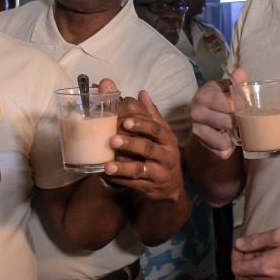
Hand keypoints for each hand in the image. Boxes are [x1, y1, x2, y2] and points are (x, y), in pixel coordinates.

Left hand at [102, 89, 182, 203]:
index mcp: (166, 138)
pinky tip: (107, 175)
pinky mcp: (150, 187)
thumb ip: (150, 114)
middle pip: (148, 148)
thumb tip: (141, 92)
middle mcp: (166, 155)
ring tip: (107, 165)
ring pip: (140, 169)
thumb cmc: (162, 152)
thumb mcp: (160, 133)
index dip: (141, 124)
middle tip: (112, 140)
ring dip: (123, 167)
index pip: (155, 128)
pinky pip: (133, 184)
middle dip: (130, 144)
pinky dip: (120, 180)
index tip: (125, 121)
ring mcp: (158, 172)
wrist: (172, 186)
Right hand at [190, 67, 246, 158]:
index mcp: (204, 95)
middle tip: (240, 118)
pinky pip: (222, 151)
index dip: (240, 107)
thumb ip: (237, 82)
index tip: (243, 106)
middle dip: (238, 122)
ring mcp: (196, 130)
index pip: (228, 104)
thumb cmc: (221, 100)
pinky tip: (227, 137)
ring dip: (233, 135)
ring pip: (224, 140)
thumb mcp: (228, 88)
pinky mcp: (202, 144)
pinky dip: (229, 147)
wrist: (205, 118)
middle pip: (228, 122)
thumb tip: (240, 73)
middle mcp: (195, 112)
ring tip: (233, 128)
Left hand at [232, 228, 279, 279]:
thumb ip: (256, 241)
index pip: (238, 268)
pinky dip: (266, 272)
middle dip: (245, 260)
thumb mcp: (279, 235)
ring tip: (265, 251)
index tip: (241, 245)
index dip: (235, 256)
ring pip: (257, 279)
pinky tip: (276, 260)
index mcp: (266, 268)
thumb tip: (238, 245)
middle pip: (246, 275)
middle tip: (254, 245)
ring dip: (255, 266)